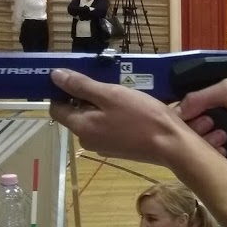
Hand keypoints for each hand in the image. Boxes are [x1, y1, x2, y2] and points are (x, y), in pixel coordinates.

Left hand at [49, 70, 189, 165]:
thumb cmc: (141, 117)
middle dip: (88, 98)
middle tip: (109, 84)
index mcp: (81, 127)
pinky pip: (108, 129)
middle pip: (76, 114)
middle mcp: (87, 140)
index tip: (79, 78)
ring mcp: (103, 147)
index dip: (62, 92)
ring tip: (124, 95)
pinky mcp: (119, 149)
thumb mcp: (111, 94)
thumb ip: (81, 86)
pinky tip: (132, 111)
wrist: (172, 144)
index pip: (56, 108)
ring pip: (94, 121)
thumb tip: (54, 76)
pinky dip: (114, 118)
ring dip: (103, 107)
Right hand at [178, 79, 226, 154]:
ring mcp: (219, 134)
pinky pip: (212, 154)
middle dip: (196, 130)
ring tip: (223, 137)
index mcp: (210, 99)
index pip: (184, 109)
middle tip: (210, 126)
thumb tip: (176, 112)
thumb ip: (201, 97)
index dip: (181, 116)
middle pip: (189, 128)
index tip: (186, 120)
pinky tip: (224, 150)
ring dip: (206, 142)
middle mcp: (211, 116)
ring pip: (199, 143)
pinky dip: (214, 153)